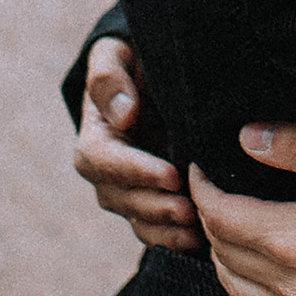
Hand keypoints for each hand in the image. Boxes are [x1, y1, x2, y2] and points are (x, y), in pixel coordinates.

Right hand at [73, 39, 198, 251]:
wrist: (151, 77)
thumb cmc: (134, 60)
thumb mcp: (116, 54)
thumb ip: (110, 78)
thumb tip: (123, 115)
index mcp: (95, 135)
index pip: (103, 161)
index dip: (136, 171)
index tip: (171, 174)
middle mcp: (105, 170)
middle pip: (120, 198)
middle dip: (155, 205)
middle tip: (189, 208)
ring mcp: (126, 190)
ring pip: (137, 219)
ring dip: (165, 228)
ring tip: (197, 230)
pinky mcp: (149, 202)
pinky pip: (153, 229)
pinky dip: (173, 239)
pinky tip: (199, 241)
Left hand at [191, 127, 295, 295]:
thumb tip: (247, 137)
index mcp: (292, 237)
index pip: (221, 214)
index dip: (204, 190)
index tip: (201, 170)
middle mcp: (291, 286)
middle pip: (225, 251)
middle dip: (212, 221)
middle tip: (217, 196)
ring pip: (238, 291)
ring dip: (222, 261)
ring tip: (223, 236)